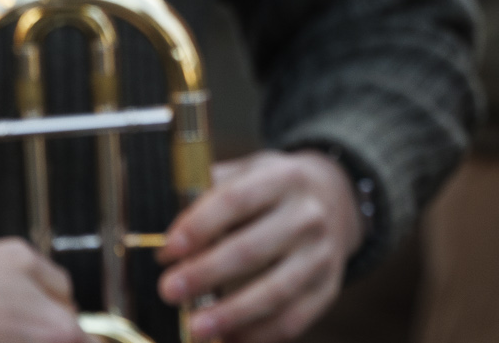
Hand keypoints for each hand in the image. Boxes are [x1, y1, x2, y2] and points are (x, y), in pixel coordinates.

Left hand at [156, 150, 362, 342]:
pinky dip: (258, 336)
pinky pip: (293, 319)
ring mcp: (322, 254)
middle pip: (253, 249)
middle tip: (169, 291)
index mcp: (284, 179)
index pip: (237, 200)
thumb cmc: (275, 191)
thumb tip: (162, 241)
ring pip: (275, 291)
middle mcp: (309, 215)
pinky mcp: (326, 288)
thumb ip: (207, 195)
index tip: (168, 249)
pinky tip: (228, 339)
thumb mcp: (249, 172)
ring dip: (232, 313)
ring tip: (196, 328)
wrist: (336, 199)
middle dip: (206, 273)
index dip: (200, 225)